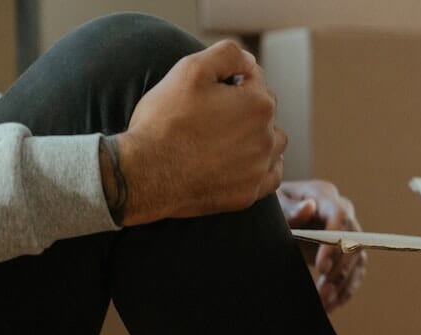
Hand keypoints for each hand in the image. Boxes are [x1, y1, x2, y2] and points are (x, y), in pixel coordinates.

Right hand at [110, 40, 285, 225]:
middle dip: (244, 105)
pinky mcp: (249, 193)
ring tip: (229, 135)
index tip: (208, 88)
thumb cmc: (165, 119)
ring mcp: (260, 168)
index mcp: (259, 105)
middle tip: (210, 112)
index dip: (230, 78)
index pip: (255, 79)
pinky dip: (261, 167)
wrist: (147, 172)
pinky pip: (270, 176)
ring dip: (259, 135)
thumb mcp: (190, 69)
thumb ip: (227, 54)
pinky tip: (244, 160)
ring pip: (273, 143)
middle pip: (264, 111)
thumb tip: (250, 60)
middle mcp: (268, 138)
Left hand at [277, 180, 365, 311]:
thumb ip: (289, 209)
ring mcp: (348, 231)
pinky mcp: (348, 251)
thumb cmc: (271, 208)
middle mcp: (342, 211)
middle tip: (323, 291)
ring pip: (358, 259)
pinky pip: (355, 272)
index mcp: (323, 194)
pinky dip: (344, 291)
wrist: (274, 217)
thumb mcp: (274, 206)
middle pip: (354, 241)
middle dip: (339, 269)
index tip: (321, 268)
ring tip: (325, 303)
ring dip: (343, 284)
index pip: (340, 216)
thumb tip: (309, 208)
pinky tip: (330, 305)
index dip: (335, 243)